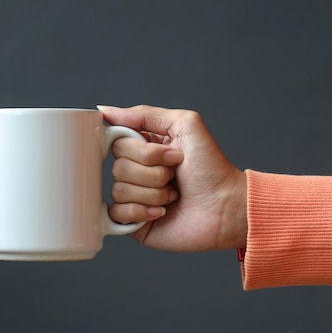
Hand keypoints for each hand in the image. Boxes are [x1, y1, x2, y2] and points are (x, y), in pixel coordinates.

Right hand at [99, 105, 247, 251]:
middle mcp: (136, 171)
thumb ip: (143, 114)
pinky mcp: (134, 221)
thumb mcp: (184, 124)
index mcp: (144, 147)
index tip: (167, 154)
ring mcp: (134, 197)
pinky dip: (142, 212)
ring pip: (119, 190)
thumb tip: (105, 111)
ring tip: (173, 195)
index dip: (142, 151)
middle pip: (118, 167)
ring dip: (153, 193)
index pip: (118, 142)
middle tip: (175, 176)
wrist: (226, 207)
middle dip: (153, 173)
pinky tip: (162, 212)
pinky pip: (118, 213)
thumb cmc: (211, 168)